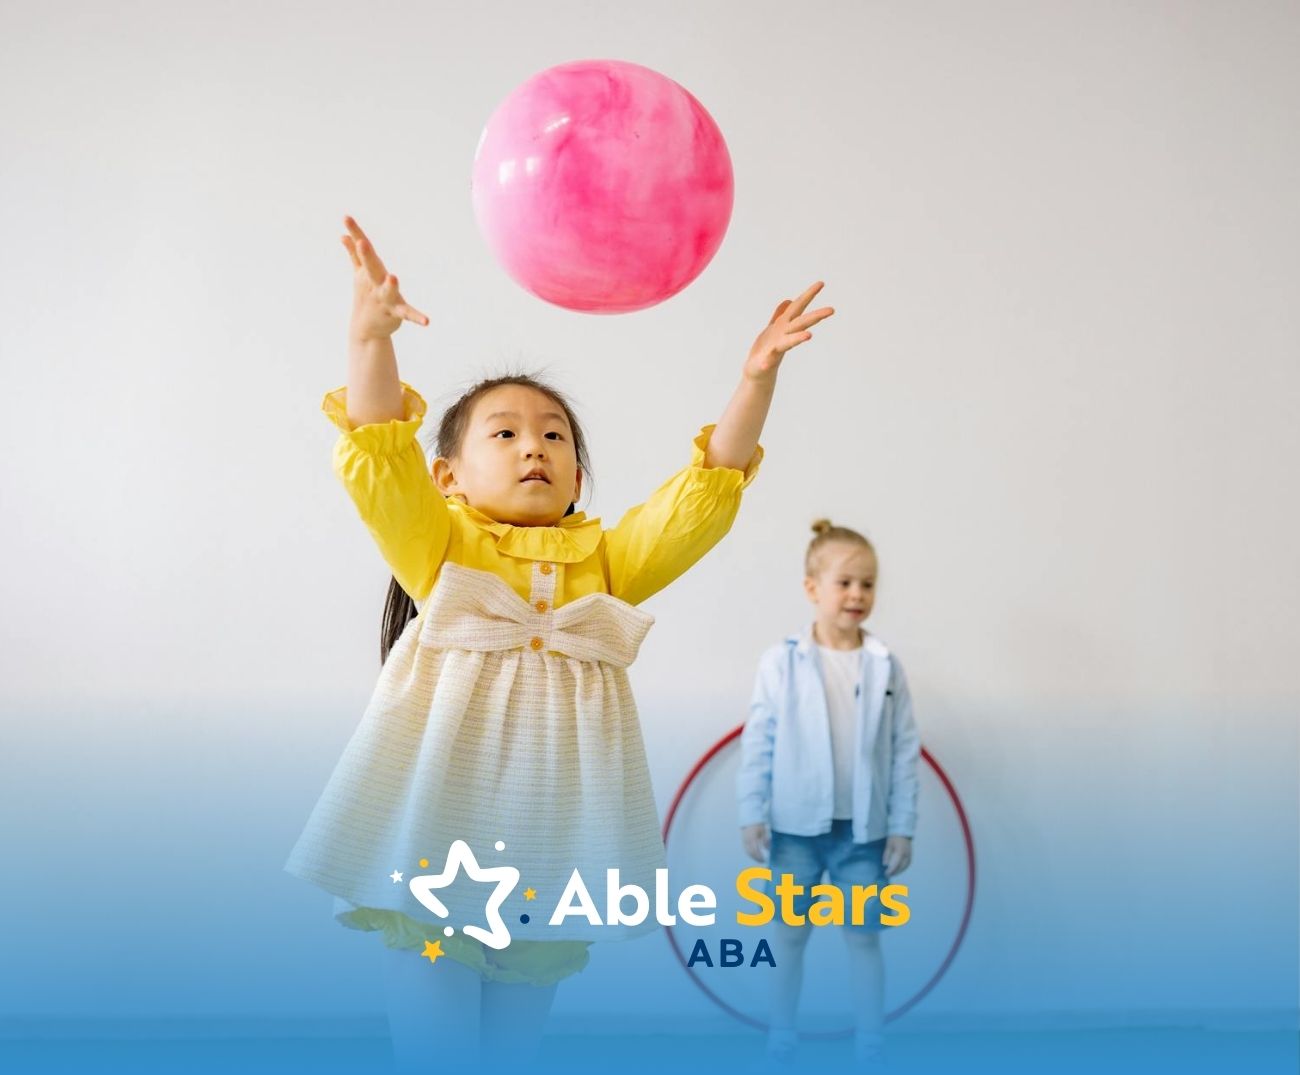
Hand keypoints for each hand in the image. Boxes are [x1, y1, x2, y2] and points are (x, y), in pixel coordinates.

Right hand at [340, 216, 429, 341]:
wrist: (366, 329)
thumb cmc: (366, 296)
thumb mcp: (359, 275)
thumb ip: (353, 255)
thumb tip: (344, 236)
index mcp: (368, 272)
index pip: (361, 250)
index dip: (355, 232)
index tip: (346, 217)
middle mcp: (374, 284)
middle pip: (370, 267)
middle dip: (366, 255)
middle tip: (362, 242)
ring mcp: (384, 299)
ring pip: (387, 291)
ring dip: (390, 285)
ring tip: (393, 277)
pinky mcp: (396, 312)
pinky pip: (407, 313)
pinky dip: (417, 317)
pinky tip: (426, 321)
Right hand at [741, 823, 770, 862]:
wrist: (750, 816)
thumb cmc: (759, 824)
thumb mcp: (764, 831)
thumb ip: (765, 840)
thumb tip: (767, 849)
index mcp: (752, 838)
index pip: (755, 851)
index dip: (759, 857)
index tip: (764, 860)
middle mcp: (747, 840)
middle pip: (750, 852)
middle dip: (756, 858)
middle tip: (762, 861)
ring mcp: (744, 839)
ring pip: (747, 851)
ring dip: (753, 856)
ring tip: (758, 859)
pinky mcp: (743, 839)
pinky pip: (746, 848)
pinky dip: (750, 852)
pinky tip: (755, 854)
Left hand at [744, 281, 834, 381]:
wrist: (756, 372)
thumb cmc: (766, 349)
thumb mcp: (773, 328)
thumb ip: (780, 315)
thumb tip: (788, 300)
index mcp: (784, 326)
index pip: (798, 307)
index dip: (809, 295)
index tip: (821, 283)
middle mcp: (784, 336)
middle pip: (800, 324)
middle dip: (815, 316)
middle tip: (832, 310)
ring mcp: (775, 350)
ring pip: (788, 342)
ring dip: (798, 338)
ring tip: (809, 335)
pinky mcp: (764, 363)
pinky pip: (766, 362)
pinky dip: (766, 362)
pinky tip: (765, 363)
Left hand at [883, 836, 911, 877]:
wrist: (903, 832)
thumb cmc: (894, 838)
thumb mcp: (888, 845)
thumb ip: (887, 855)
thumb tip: (885, 865)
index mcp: (900, 852)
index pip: (896, 864)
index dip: (891, 870)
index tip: (886, 874)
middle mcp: (906, 855)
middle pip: (901, 867)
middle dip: (895, 872)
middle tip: (888, 875)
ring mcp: (910, 855)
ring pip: (905, 867)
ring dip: (899, 871)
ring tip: (892, 874)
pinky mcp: (910, 855)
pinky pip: (907, 864)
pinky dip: (902, 868)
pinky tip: (898, 869)